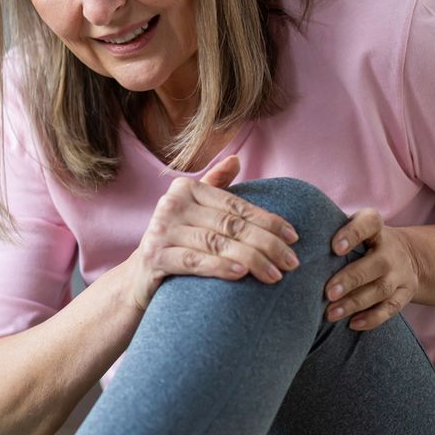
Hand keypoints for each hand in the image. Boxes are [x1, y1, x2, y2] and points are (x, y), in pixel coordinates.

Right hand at [120, 153, 303, 314]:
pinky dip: (220, 267)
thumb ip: (215, 186)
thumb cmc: (177, 242)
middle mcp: (171, 204)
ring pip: (216, 243)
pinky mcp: (154, 256)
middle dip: (267, 244)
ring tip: (275, 274)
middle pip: (230, 225)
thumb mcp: (194, 211)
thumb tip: (236, 158)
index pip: (236, 205)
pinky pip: (194, 261)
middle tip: (292, 262)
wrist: (140, 277)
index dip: (268, 221)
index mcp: (185, 189)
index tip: (294, 237)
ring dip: (251, 259)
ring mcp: (160, 230)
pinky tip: (242, 275)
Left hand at [322, 209, 421, 330]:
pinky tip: (352, 324)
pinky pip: (391, 308)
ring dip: (355, 302)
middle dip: (351, 279)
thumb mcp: (351, 230)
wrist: (405, 255)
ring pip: (381, 289)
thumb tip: (285, 245)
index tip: (335, 248)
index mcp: (376, 228)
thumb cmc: (361, 243)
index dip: (353, 234)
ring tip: (331, 313)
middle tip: (327, 292)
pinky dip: (372, 318)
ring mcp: (401, 273)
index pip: (369, 223)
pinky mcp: (406, 293)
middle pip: (377, 263)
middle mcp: (391, 250)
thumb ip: (327, 233)